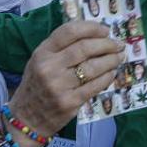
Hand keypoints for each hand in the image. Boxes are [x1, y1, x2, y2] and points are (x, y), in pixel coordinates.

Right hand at [9, 21, 122, 135]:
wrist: (27, 118)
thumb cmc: (37, 84)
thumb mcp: (41, 60)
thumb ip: (61, 47)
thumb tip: (95, 34)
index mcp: (42, 52)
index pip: (70, 31)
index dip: (91, 28)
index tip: (105, 30)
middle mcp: (49, 67)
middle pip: (85, 48)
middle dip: (107, 44)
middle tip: (118, 44)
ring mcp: (59, 86)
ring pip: (93, 67)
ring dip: (111, 60)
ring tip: (119, 57)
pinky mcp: (70, 102)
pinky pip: (95, 86)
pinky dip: (107, 77)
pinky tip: (112, 73)